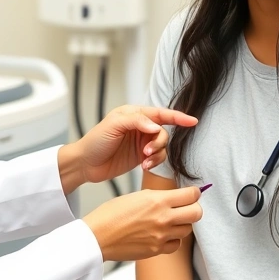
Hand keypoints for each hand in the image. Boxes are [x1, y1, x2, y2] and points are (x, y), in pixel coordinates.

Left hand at [72, 105, 197, 184]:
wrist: (86, 164)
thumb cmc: (95, 141)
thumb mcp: (113, 125)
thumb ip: (136, 121)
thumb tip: (156, 126)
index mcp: (133, 114)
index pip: (160, 113)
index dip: (177, 117)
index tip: (192, 121)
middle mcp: (139, 127)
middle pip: (162, 131)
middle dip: (159, 142)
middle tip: (147, 152)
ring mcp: (141, 142)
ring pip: (161, 146)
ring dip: (157, 153)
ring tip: (144, 161)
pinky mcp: (140, 157)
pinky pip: (157, 158)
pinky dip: (154, 162)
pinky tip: (144, 166)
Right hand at [83, 187, 202, 261]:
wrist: (97, 236)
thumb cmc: (111, 214)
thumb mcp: (137, 196)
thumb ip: (159, 197)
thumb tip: (175, 197)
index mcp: (157, 200)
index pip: (191, 195)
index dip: (194, 193)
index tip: (192, 194)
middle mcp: (163, 218)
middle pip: (197, 213)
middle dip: (194, 208)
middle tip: (185, 207)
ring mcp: (161, 236)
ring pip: (188, 229)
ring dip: (182, 224)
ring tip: (169, 221)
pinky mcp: (157, 249)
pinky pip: (176, 244)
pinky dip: (172, 239)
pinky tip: (162, 234)